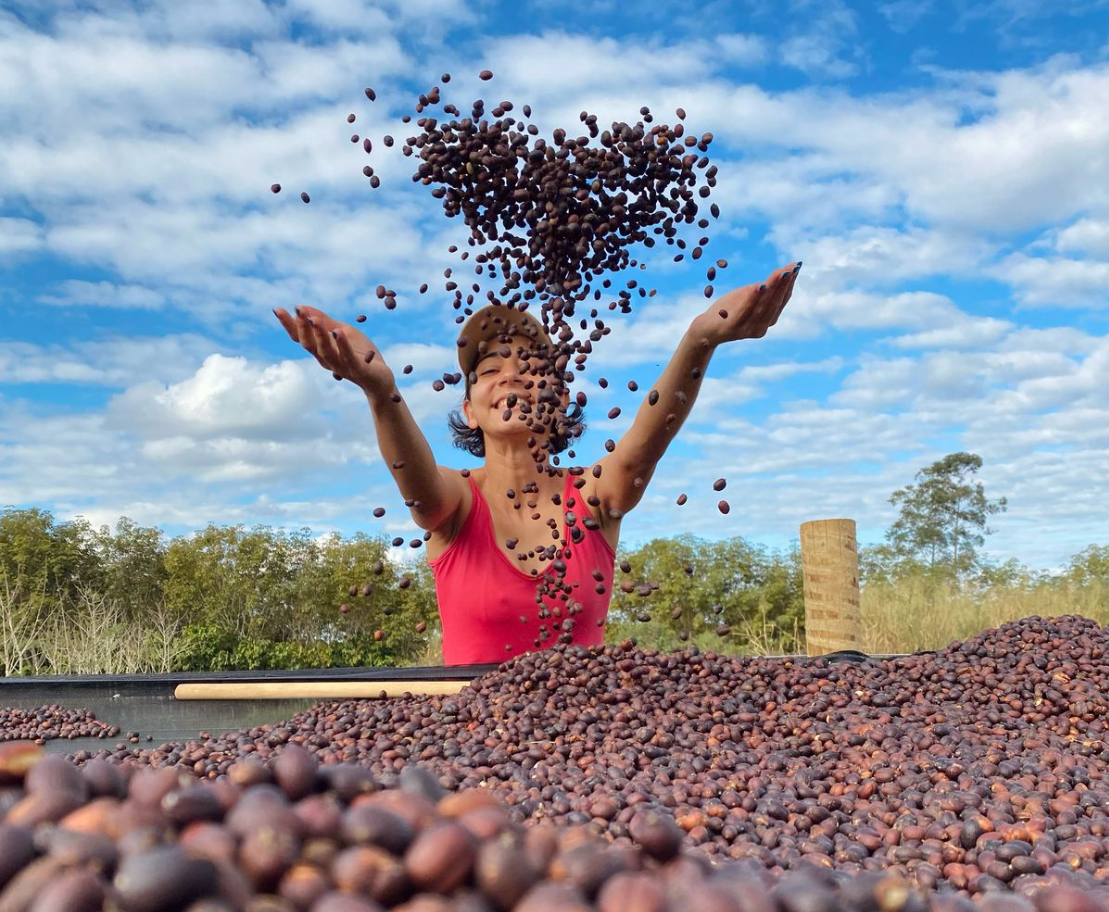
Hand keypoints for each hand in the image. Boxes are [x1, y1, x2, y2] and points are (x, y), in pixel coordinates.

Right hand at [273, 305, 394, 395]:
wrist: (381, 380)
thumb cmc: (360, 354)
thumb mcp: (342, 332)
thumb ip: (324, 321)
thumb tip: (302, 307)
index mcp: (321, 351)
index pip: (300, 338)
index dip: (289, 325)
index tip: (277, 310)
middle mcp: (327, 360)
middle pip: (310, 345)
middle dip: (302, 328)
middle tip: (298, 310)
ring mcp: (342, 367)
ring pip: (326, 352)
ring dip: (319, 335)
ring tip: (315, 319)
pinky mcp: (359, 370)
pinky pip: (348, 358)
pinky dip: (343, 345)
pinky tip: (338, 332)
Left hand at [694, 262, 799, 346]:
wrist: (705, 330)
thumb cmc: (728, 311)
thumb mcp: (747, 297)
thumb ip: (763, 291)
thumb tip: (781, 274)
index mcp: (768, 320)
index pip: (782, 300)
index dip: (789, 283)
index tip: (795, 266)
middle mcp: (762, 327)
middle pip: (775, 303)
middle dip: (784, 284)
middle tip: (791, 268)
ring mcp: (748, 329)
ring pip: (763, 306)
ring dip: (772, 288)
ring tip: (780, 273)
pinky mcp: (733, 328)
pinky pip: (745, 311)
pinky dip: (752, 299)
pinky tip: (759, 285)